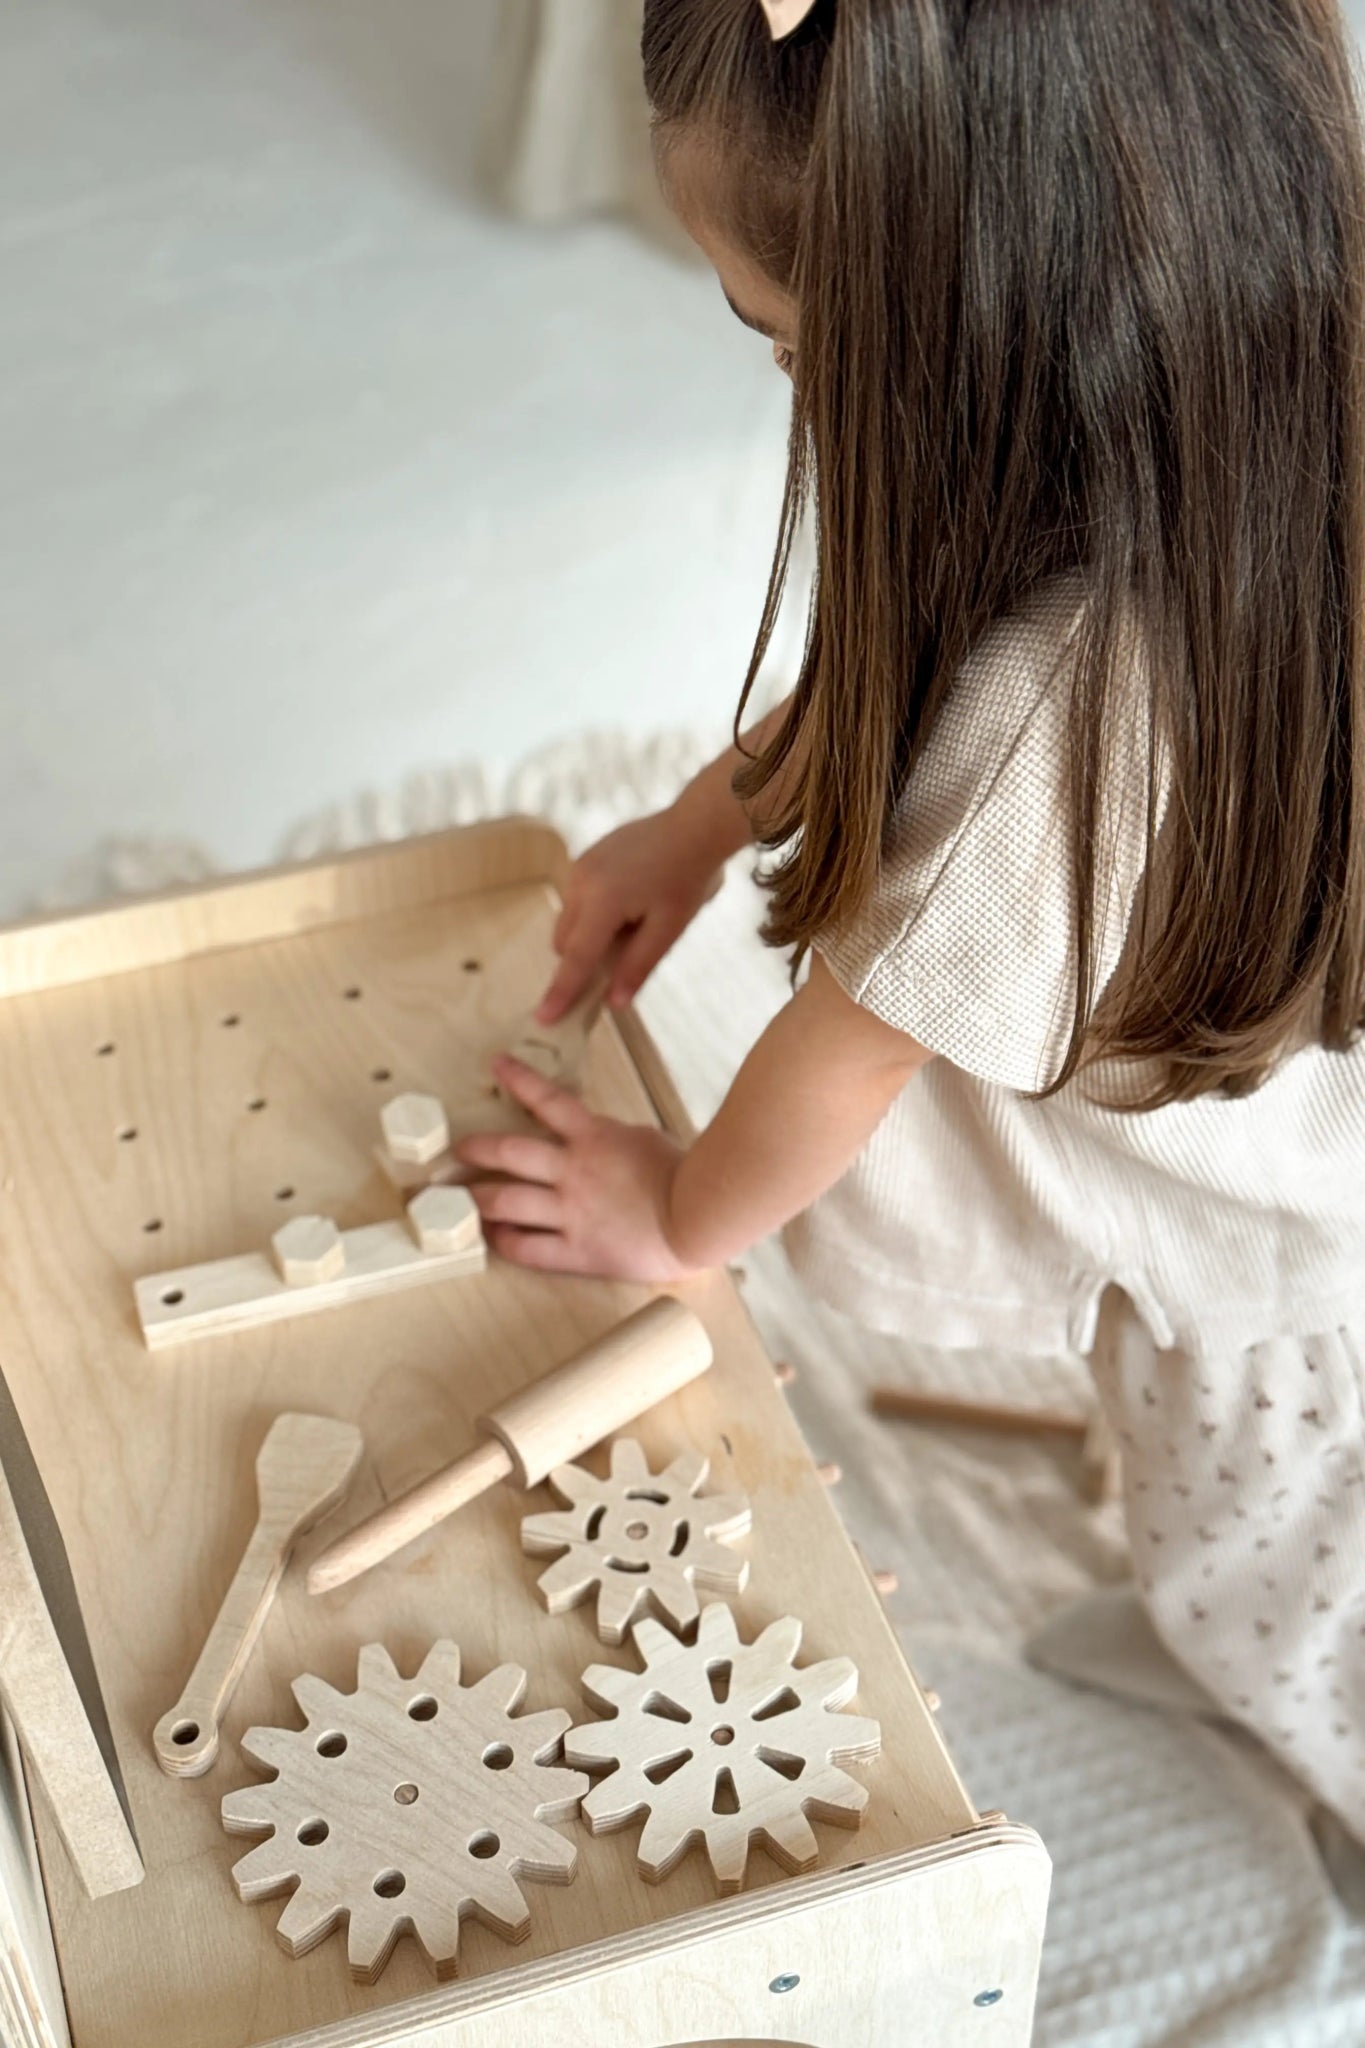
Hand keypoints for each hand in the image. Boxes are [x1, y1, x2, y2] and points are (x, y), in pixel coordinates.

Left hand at [455, 1056, 702, 1281]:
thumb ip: (609, 1136)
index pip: (547, 1100)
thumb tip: (591, 1135)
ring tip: (462, 1199)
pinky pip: (527, 1248)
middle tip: (456, 1151)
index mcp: (594, 1137)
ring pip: (506, 1201)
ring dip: (478, 1198)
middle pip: (508, 1152)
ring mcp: (571, 1211)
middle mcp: (573, 1171)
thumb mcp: (642, 1138)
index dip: (518, 1079)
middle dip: (475, 1149)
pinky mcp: (576, 1250)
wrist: (698, 1218)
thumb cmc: (681, 1175)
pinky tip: (495, 1237)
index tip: (496, 1065)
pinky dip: (505, 1241)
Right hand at [537, 809, 725, 1024]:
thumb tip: (614, 1003)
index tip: (544, 1018)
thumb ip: (637, 966)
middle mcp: (581, 883)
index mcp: (602, 902)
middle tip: (626, 951)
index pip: (576, 958)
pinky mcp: (584, 859)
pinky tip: (629, 901)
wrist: (693, 827)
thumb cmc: (687, 879)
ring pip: (569, 921)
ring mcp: (579, 867)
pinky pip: (577, 900)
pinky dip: (593, 914)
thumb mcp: (669, 929)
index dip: (561, 991)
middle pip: (565, 942)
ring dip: (589, 935)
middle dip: (584, 959)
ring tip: (634, 919)